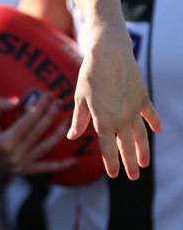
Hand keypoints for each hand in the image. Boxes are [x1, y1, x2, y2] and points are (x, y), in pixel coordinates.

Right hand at [0, 93, 76, 176]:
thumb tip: (19, 101)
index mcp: (6, 141)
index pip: (29, 120)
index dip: (40, 106)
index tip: (48, 95)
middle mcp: (16, 154)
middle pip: (39, 131)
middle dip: (51, 114)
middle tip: (60, 101)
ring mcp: (21, 164)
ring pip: (45, 147)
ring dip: (58, 133)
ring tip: (68, 121)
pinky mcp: (24, 171)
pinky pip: (45, 169)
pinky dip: (61, 166)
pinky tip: (75, 161)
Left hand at [68, 30, 161, 179]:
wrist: (109, 52)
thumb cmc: (90, 74)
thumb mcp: (80, 97)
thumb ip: (79, 119)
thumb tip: (72, 136)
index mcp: (103, 120)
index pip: (108, 148)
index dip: (112, 163)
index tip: (115, 175)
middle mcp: (121, 118)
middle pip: (127, 146)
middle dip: (130, 163)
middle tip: (133, 177)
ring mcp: (134, 109)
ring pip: (141, 135)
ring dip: (143, 150)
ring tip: (145, 164)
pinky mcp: (143, 97)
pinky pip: (150, 114)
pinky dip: (154, 122)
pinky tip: (157, 130)